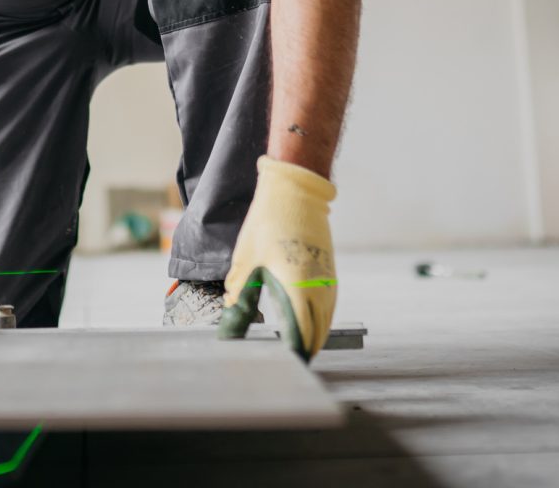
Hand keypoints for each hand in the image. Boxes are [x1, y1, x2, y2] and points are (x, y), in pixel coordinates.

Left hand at [218, 156, 337, 359]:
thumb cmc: (269, 221)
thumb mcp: (247, 259)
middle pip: (316, 334)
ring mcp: (327, 280)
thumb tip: (229, 316)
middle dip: (302, 351)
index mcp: (297, 286)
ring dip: (312, 338)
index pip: (299, 334)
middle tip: (285, 365)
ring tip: (295, 351)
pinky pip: (328, 307)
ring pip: (325, 322)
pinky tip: (306, 325)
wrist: (297, 190)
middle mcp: (318, 287)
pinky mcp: (329, 272)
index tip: (281, 367)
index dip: (291, 354)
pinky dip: (319, 321)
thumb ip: (239, 292)